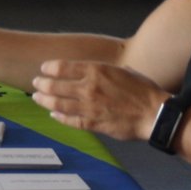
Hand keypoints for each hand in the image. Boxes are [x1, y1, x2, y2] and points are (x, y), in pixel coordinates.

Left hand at [31, 59, 167, 142]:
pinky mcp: (93, 123)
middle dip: (42, 84)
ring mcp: (89, 107)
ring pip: (58, 103)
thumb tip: (98, 71)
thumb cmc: (143, 91)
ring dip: (45, 100)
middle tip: (37, 83)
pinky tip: (53, 114)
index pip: (63, 67)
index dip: (50, 68)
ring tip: (38, 98)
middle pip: (56, 85)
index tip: (44, 69)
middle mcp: (89, 87)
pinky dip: (59, 117)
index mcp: (97, 70)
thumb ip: (106, 71)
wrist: (153, 114)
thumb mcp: (124, 71)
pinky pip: (70, 120)